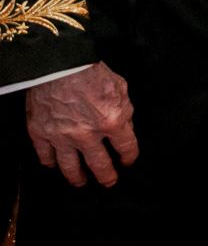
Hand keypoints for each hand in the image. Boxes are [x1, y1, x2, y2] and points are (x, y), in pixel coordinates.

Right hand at [25, 62, 137, 187]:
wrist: (59, 63)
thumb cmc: (92, 71)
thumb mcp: (121, 88)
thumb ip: (124, 110)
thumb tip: (124, 126)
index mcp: (112, 121)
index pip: (126, 147)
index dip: (129, 156)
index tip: (128, 161)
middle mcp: (87, 134)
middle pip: (100, 165)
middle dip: (106, 176)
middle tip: (109, 182)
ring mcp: (62, 136)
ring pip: (70, 167)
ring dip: (77, 177)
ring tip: (80, 182)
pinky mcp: (40, 133)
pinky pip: (45, 155)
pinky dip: (50, 162)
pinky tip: (54, 164)